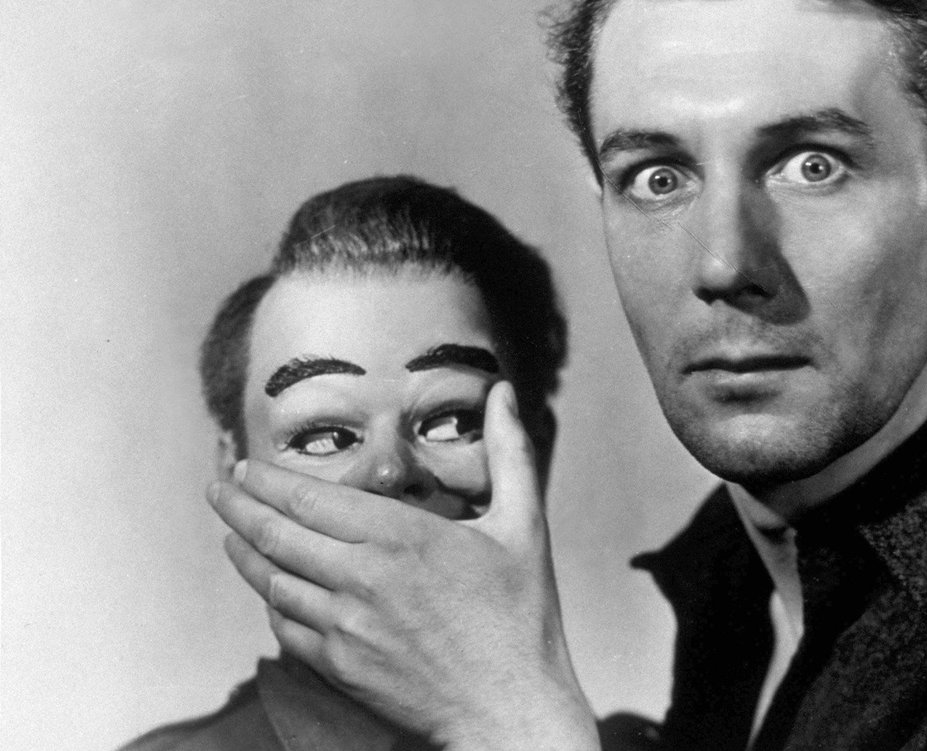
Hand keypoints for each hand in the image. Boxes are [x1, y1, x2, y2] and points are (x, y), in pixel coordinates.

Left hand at [207, 382, 598, 750]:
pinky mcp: (340, 667)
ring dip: (242, 552)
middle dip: (236, 505)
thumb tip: (505, 393)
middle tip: (217, 486)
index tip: (246, 465)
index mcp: (402, 537)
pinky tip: (268, 589)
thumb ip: (510, 452)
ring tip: (229, 532)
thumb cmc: (520, 616)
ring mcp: (346, 627)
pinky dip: (270, 602)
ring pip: (271, 581)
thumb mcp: (524, 525)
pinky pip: (286, 627)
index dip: (268, 480)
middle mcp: (363, 579)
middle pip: (275, 535)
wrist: (509, 706)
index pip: (310, 500)